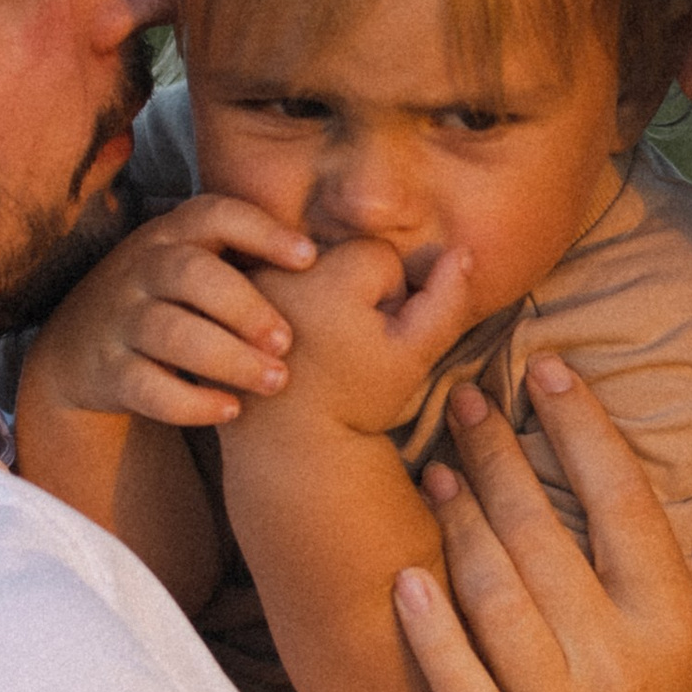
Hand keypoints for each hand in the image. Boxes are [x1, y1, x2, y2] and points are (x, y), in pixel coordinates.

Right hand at [20, 195, 316, 429]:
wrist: (78, 347)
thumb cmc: (167, 299)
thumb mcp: (193, 261)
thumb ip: (246, 254)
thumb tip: (349, 256)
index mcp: (172, 234)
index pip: (214, 215)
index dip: (262, 232)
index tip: (310, 260)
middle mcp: (141, 269)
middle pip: (190, 274)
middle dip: (245, 306)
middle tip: (288, 341)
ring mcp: (119, 320)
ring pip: (169, 332)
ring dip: (228, 358)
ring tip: (275, 382)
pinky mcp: (108, 371)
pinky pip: (146, 386)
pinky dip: (190, 401)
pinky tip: (231, 410)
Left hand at [246, 233, 478, 442]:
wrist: (284, 439)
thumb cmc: (354, 401)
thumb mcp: (414, 359)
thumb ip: (447, 304)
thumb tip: (462, 251)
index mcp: (332, 279)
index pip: (382, 255)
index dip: (389, 298)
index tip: (370, 339)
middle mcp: (283, 269)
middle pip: (341, 252)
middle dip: (353, 290)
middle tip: (343, 343)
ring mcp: (248, 279)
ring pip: (308, 260)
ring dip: (320, 291)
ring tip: (315, 342)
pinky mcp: (229, 294)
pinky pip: (275, 272)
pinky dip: (287, 297)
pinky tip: (289, 337)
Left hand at [392, 358, 691, 691]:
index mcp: (671, 624)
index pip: (623, 501)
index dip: (583, 429)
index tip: (547, 369)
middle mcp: (616, 662)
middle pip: (542, 536)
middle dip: (497, 456)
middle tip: (462, 401)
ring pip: (494, 596)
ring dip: (459, 524)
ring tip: (435, 472)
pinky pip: (457, 681)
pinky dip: (428, 628)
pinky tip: (405, 573)